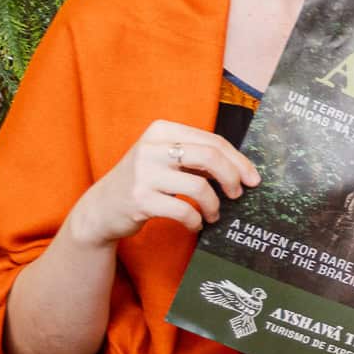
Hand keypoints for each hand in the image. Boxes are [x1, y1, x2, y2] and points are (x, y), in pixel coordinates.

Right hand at [67, 120, 259, 244]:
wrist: (101, 209)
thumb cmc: (144, 181)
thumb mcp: (165, 159)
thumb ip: (196, 156)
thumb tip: (242, 168)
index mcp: (162, 131)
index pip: (213, 141)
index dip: (238, 161)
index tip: (253, 178)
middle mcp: (151, 148)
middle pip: (210, 158)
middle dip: (232, 178)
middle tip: (238, 194)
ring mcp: (143, 173)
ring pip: (200, 186)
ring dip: (214, 205)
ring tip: (214, 214)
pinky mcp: (140, 199)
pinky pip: (183, 210)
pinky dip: (196, 220)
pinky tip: (196, 223)